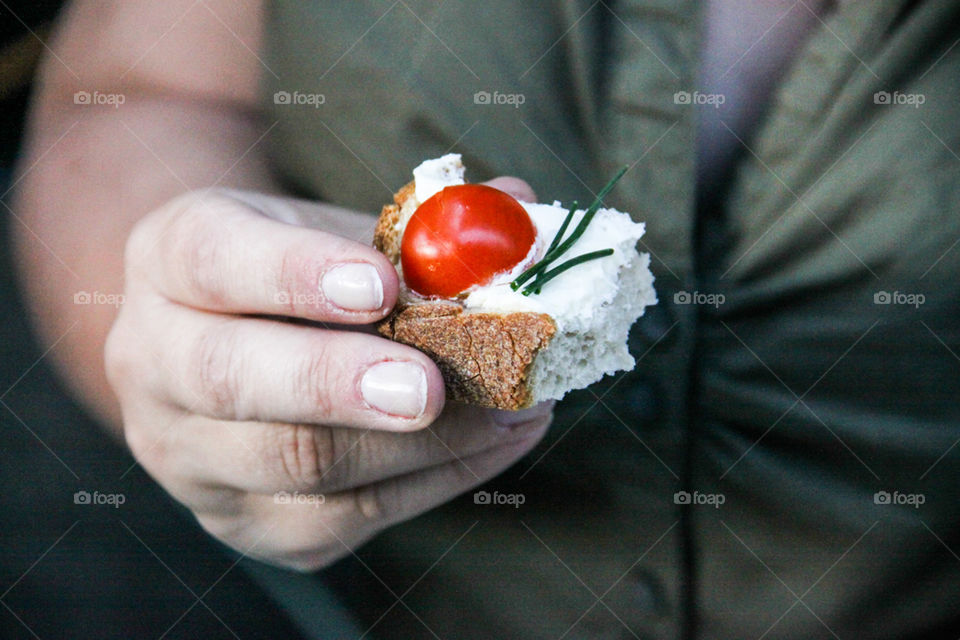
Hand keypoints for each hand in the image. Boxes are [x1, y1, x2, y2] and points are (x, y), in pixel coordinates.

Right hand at [105, 181, 551, 570]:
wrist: (230, 344)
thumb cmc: (298, 275)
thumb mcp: (336, 228)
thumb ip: (422, 223)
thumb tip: (518, 204)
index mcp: (172, 259)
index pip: (213, 259)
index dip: (296, 273)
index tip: (382, 284)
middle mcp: (154, 361)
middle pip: (234, 380)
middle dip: (341, 383)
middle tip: (430, 385)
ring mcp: (189, 455)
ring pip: (298, 464)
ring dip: (420, 443)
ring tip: (510, 408)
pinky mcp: (244, 521)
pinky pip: (341, 519)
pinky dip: (434, 482)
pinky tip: (495, 442)